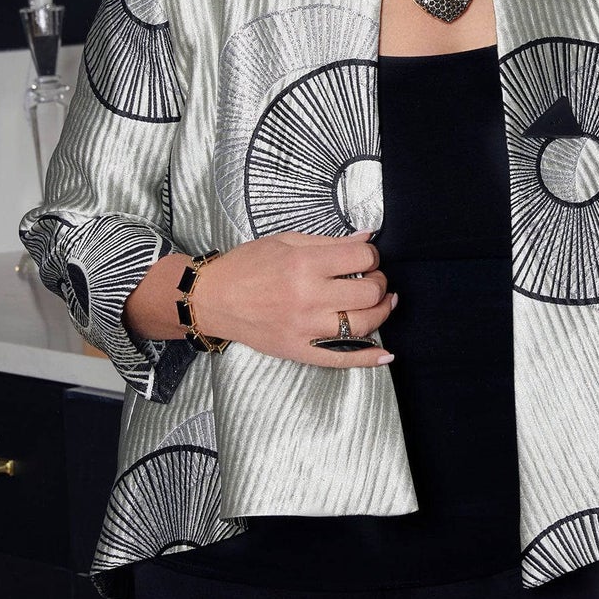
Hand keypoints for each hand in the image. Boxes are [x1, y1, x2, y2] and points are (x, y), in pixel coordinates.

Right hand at [192, 227, 396, 367]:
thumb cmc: (247, 265)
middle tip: (373, 279)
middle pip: (369, 292)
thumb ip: (330, 242)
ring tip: (382, 303)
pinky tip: (385, 354)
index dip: (372, 257)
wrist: (212, 299)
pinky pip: (342, 359)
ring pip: (363, 324)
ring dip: (381, 312)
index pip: (362, 259)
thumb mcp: (286, 241)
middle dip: (379, 282)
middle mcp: (309, 296)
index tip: (366, 259)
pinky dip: (368, 358)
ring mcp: (305, 327)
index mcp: (305, 264)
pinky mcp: (300, 350)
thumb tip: (367, 239)